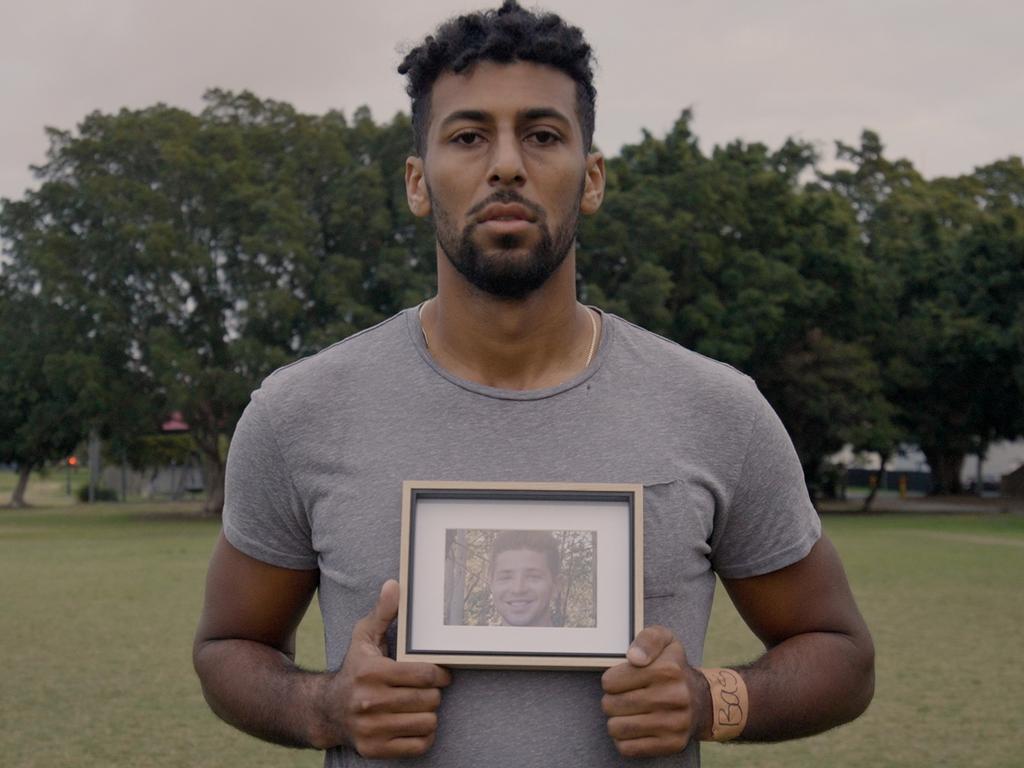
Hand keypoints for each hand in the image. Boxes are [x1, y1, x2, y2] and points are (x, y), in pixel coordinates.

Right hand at [318, 580, 451, 757]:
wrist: (327, 710)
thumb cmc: (354, 669)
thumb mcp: (364, 637)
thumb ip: (383, 612)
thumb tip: (395, 585)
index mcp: (371, 672)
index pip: (423, 674)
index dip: (439, 673)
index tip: (439, 673)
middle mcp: (368, 702)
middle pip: (428, 699)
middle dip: (433, 693)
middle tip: (428, 689)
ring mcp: (371, 729)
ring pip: (427, 722)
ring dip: (429, 714)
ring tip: (420, 705)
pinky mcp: (374, 749)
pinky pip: (419, 746)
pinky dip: (423, 735)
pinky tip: (413, 723)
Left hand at [600, 625, 707, 757]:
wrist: (702, 700)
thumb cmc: (673, 667)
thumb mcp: (665, 640)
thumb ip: (647, 640)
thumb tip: (634, 658)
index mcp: (668, 670)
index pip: (610, 682)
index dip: (611, 681)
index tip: (621, 679)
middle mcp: (674, 697)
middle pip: (611, 705)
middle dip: (611, 701)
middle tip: (623, 697)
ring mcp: (674, 724)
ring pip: (617, 728)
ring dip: (616, 720)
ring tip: (627, 712)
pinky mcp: (672, 744)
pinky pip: (628, 748)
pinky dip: (624, 739)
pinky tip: (634, 728)